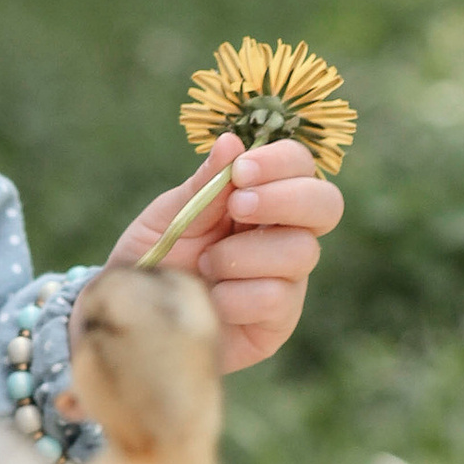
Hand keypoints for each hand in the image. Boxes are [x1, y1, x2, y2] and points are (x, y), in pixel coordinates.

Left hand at [108, 134, 342, 373]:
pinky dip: (235, 296)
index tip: (241, 171)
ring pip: (301, 251)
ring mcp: (287, 279)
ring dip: (242, 255)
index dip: (280, 163)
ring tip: (206, 265)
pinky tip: (212, 301)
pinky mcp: (279, 321)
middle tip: (236, 207)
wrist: (136, 318)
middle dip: (284, 199)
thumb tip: (231, 142)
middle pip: (326, 203)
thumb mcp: (170, 217)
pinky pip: (276, 298)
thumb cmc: (155, 259)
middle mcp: (284, 235)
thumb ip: (203, 185)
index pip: (299, 166)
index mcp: (261, 198)